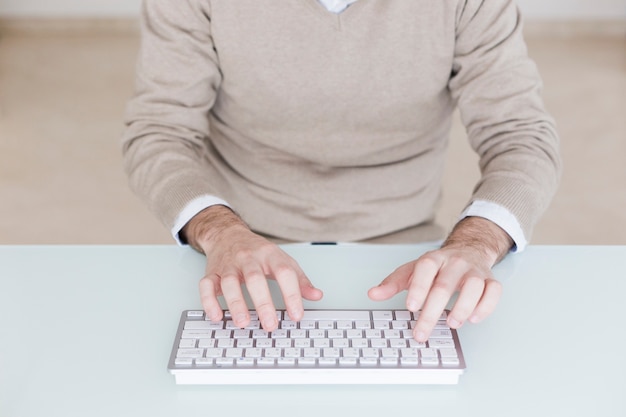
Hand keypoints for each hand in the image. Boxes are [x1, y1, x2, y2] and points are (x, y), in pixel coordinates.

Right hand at [183, 206, 322, 330]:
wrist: (228, 234)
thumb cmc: (258, 252)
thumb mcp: (282, 260)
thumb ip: (299, 279)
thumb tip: (317, 295)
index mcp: (270, 254)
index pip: (284, 272)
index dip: (292, 294)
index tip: (297, 315)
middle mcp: (248, 258)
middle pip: (255, 278)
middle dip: (263, 303)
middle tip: (270, 324)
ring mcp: (228, 265)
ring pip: (229, 282)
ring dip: (236, 303)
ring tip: (243, 323)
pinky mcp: (212, 272)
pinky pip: (206, 285)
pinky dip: (209, 301)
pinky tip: (216, 316)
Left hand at [368, 217, 512, 341]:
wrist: (468, 249)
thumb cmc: (437, 266)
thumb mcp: (412, 270)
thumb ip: (393, 283)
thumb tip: (372, 294)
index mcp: (433, 259)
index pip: (425, 269)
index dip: (418, 287)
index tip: (411, 307)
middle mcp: (455, 262)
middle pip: (445, 285)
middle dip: (432, 312)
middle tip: (422, 332)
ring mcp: (474, 270)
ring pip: (474, 286)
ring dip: (463, 307)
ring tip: (451, 323)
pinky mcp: (490, 279)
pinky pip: (494, 291)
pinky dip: (486, 307)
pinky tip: (473, 319)